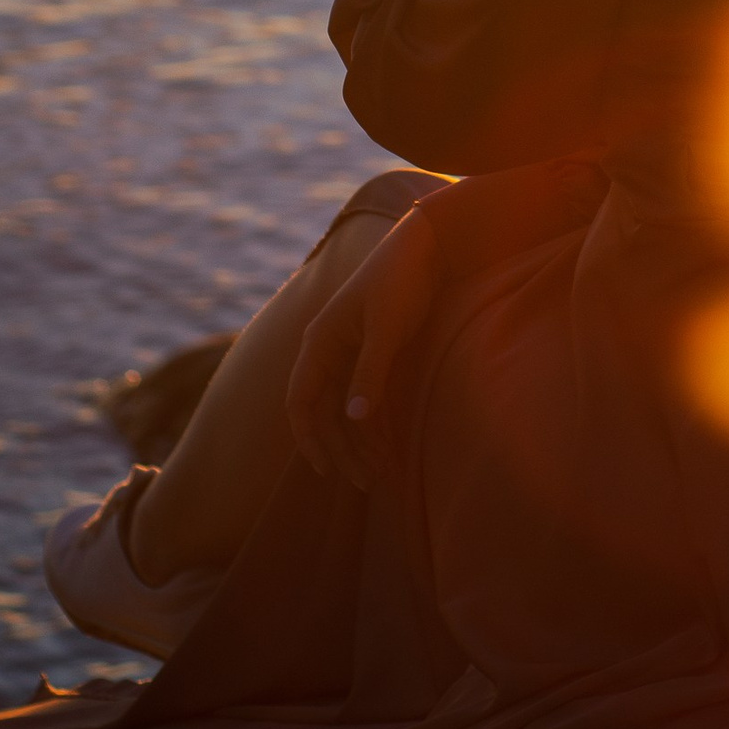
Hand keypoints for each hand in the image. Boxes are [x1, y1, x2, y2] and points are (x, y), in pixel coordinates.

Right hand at [285, 209, 441, 493]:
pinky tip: (390, 448)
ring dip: (359, 442)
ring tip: (381, 474)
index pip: (301, 400)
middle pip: (325, 413)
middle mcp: (328, 350)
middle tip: (367, 482)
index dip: (309, 438)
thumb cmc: (401, 280)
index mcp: (320, 341)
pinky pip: (366, 398)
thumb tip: (353, 420)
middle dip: (342, 449)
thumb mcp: (387, 328)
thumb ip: (370, 372)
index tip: (325, 470)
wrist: (428, 245)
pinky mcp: (373, 353)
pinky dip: (375, 423)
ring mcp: (350, 353)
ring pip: (345, 410)